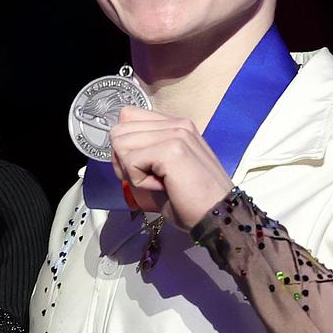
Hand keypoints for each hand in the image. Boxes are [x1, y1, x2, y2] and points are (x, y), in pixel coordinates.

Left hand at [108, 108, 234, 229]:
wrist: (216, 216)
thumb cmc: (189, 200)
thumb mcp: (160, 169)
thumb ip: (141, 151)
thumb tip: (115, 149)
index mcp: (175, 125)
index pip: (128, 116)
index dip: (125, 146)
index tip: (143, 167)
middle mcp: (177, 124)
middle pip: (119, 131)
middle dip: (124, 161)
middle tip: (150, 178)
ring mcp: (176, 133)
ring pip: (120, 144)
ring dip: (133, 171)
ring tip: (159, 181)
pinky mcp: (172, 149)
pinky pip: (130, 161)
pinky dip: (139, 181)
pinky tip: (162, 186)